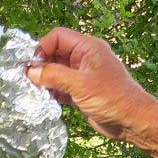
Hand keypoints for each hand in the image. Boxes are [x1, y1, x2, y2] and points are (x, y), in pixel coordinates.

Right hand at [27, 27, 157, 141]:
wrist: (130, 120)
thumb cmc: (111, 98)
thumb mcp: (80, 85)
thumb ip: (54, 76)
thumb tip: (31, 71)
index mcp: (87, 47)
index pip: (58, 37)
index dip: (41, 48)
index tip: (30, 66)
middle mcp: (84, 58)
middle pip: (54, 53)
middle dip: (40, 65)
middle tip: (27, 81)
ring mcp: (81, 75)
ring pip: (55, 71)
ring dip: (44, 80)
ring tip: (33, 92)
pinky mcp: (79, 91)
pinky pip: (59, 87)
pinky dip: (50, 92)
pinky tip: (43, 100)